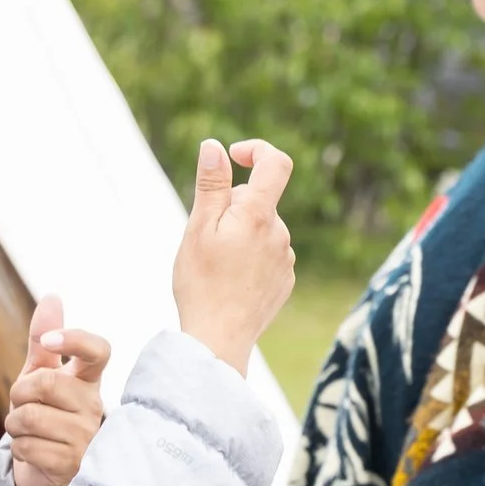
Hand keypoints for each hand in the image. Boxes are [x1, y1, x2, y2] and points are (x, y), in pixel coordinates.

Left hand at [6, 295, 110, 485]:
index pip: (97, 351)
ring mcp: (87, 439)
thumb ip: (43, 340)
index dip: (73, 339)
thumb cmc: (47, 417)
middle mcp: (94, 407)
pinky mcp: (74, 466)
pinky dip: (20, 449)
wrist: (49, 473)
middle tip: (24, 405)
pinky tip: (34, 453)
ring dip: (15, 425)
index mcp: (89, 382)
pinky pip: (27, 446)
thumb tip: (53, 296)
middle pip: (43, 383)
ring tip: (28, 432)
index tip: (48, 340)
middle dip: (18, 394)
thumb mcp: (40, 376)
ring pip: (28, 417)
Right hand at [174, 137, 297, 367]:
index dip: (257, 150)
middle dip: (232, 206)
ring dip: (240, 233)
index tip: (235, 156)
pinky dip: (249, 256)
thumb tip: (215, 147)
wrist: (219, 338)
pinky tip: (231, 279)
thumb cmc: (202, 283)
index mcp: (259, 215)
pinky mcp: (285, 280)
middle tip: (205, 237)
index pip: (275, 163)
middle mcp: (280, 234)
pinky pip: (267, 253)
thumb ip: (211, 185)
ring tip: (216, 263)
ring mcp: (286, 258)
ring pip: (261, 229)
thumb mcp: (198, 228)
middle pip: (258, 201)